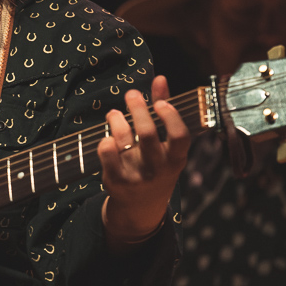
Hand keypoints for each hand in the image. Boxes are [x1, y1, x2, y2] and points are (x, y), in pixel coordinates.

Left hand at [96, 75, 188, 251]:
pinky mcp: (116, 180)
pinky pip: (107, 154)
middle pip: (148, 134)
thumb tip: (160, 78)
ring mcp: (137, 175)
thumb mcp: (166, 144)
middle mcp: (159, 168)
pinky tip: (106, 137)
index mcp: (176, 158)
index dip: (170, 116)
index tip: (159, 103)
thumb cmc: (155, 164)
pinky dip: (105, 141)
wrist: (141, 206)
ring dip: (117, 120)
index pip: (180, 136)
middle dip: (138, 109)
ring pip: (124, 140)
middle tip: (131, 94)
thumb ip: (164, 110)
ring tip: (113, 114)